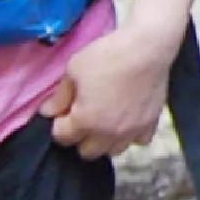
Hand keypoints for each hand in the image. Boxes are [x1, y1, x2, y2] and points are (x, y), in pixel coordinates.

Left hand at [46, 21, 172, 159]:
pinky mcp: (151, 124)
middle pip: (87, 151)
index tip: (64, 109)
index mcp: (85, 121)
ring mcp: (131, 131)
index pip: (62, 137)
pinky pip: (138, 141)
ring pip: (113, 151)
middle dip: (80, 137)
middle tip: (83, 116)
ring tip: (105, 120)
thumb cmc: (107, 55)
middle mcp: (108, 133)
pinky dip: (131, 135)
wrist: (147, 48)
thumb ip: (60, 96)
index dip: (59, 123)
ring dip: (105, 140)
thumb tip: (48, 112)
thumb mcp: (74, 69)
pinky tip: (127, 120)